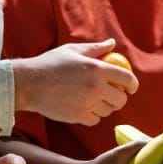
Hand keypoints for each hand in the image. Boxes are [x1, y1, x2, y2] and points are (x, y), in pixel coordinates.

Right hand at [11, 39, 138, 125]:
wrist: (29, 84)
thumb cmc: (50, 64)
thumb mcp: (73, 50)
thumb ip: (95, 48)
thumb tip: (112, 43)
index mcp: (97, 69)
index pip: (126, 78)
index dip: (133, 84)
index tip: (131, 87)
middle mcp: (96, 87)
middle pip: (121, 99)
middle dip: (120, 98)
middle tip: (113, 95)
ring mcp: (88, 104)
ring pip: (108, 110)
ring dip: (105, 106)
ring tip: (94, 100)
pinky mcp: (78, 117)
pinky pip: (95, 120)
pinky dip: (92, 116)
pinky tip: (84, 108)